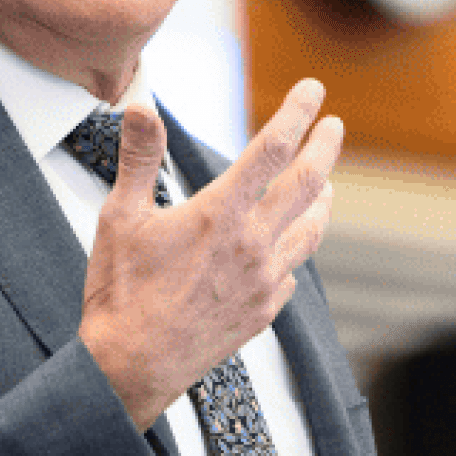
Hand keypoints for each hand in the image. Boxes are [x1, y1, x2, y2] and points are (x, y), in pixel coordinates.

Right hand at [81, 79, 343, 429]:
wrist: (133, 366)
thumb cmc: (121, 293)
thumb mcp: (120, 217)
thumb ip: (139, 157)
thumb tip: (139, 104)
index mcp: (219, 214)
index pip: (271, 149)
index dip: (296, 114)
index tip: (312, 90)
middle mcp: (252, 244)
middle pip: (306, 184)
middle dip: (324, 148)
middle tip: (334, 125)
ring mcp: (264, 280)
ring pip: (310, 230)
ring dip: (321, 201)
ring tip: (326, 184)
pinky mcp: (265, 311)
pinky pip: (292, 271)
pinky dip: (296, 249)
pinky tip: (291, 245)